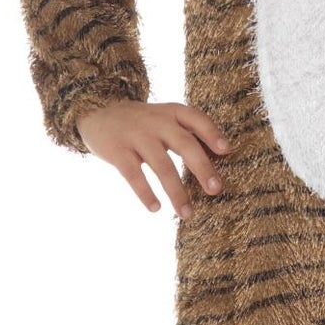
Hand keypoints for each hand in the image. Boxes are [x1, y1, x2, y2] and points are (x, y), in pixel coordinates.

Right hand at [77, 100, 230, 218]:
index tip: (226, 150)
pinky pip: (134, 175)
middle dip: (202, 168)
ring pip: (162, 165)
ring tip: (187, 213)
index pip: (196, 119)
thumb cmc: (141, 122)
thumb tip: (219, 159)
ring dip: (176, 191)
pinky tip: (155, 208)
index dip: (212, 133)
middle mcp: (156, 122)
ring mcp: (136, 136)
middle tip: (216, 190)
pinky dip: (145, 192)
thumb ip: (186, 132)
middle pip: (184, 144)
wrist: (97, 111)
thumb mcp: (164, 117)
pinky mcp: (117, 151)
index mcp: (171, 112)